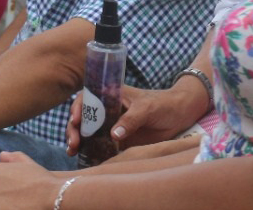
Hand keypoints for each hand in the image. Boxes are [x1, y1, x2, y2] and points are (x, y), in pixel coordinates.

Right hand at [65, 85, 203, 153]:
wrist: (180, 115)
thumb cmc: (163, 104)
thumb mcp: (147, 108)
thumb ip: (131, 120)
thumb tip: (113, 136)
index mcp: (111, 95)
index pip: (87, 97)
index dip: (77, 107)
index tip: (76, 120)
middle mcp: (107, 109)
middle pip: (83, 117)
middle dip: (74, 129)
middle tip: (74, 142)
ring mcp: (112, 125)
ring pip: (88, 132)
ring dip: (78, 141)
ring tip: (72, 151)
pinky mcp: (118, 140)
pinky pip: (101, 146)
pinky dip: (91, 152)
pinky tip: (83, 158)